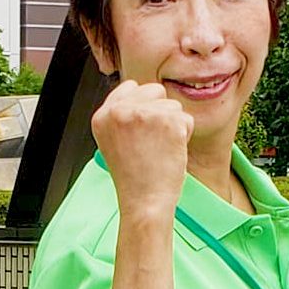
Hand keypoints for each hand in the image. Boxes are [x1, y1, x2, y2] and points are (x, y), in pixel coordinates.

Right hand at [91, 80, 193, 214]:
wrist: (144, 201)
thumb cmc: (133, 178)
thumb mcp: (112, 141)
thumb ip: (121, 116)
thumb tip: (143, 95)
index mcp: (102, 116)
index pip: (130, 87)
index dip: (143, 105)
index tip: (142, 128)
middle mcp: (119, 111)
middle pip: (154, 91)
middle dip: (159, 111)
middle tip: (151, 141)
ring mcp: (144, 114)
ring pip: (172, 105)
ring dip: (172, 125)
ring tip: (159, 149)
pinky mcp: (168, 121)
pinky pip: (186, 119)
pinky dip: (184, 135)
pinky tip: (170, 152)